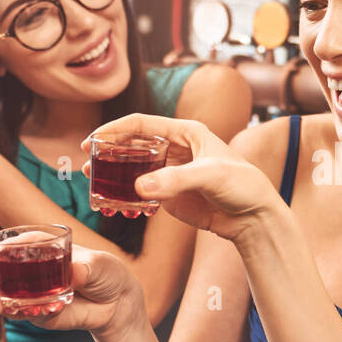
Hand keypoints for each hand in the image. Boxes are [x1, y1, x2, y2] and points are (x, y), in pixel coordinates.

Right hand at [0, 244, 143, 340]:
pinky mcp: (38, 312)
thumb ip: (85, 268)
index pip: (9, 248)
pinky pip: (26, 315)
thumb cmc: (107, 273)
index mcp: (41, 246)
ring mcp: (30, 291)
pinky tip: (49, 312)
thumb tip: (74, 274)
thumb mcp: (100, 265)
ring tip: (19, 312)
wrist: (117, 303)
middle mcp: (29, 268)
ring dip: (5, 307)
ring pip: (5, 297)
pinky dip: (31, 315)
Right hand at [80, 115, 281, 241]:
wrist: (254, 217)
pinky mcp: (171, 195)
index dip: (113, 130)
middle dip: (107, 154)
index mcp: (186, 132)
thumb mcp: (211, 176)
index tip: (91, 141)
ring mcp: (171, 172)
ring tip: (94, 187)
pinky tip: (119, 208)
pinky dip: (127, 199)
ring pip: (133, 170)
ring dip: (113, 178)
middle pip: (132, 146)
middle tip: (86, 166)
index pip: (141, 124)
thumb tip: (138, 187)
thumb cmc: (243, 185)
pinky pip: (141, 193)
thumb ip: (174, 180)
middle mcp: (175, 149)